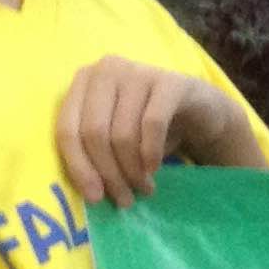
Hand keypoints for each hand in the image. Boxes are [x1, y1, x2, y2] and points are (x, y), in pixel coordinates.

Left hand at [56, 58, 250, 208]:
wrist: (201, 110)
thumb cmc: (148, 127)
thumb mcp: (114, 136)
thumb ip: (95, 152)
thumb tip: (89, 192)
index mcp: (84, 81)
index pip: (68, 128)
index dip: (79, 167)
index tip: (95, 198)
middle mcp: (107, 69)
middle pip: (94, 132)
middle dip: (109, 173)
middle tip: (124, 199)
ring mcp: (139, 72)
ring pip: (123, 133)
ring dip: (133, 170)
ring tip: (144, 188)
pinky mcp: (170, 82)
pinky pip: (153, 125)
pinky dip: (151, 154)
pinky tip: (155, 168)